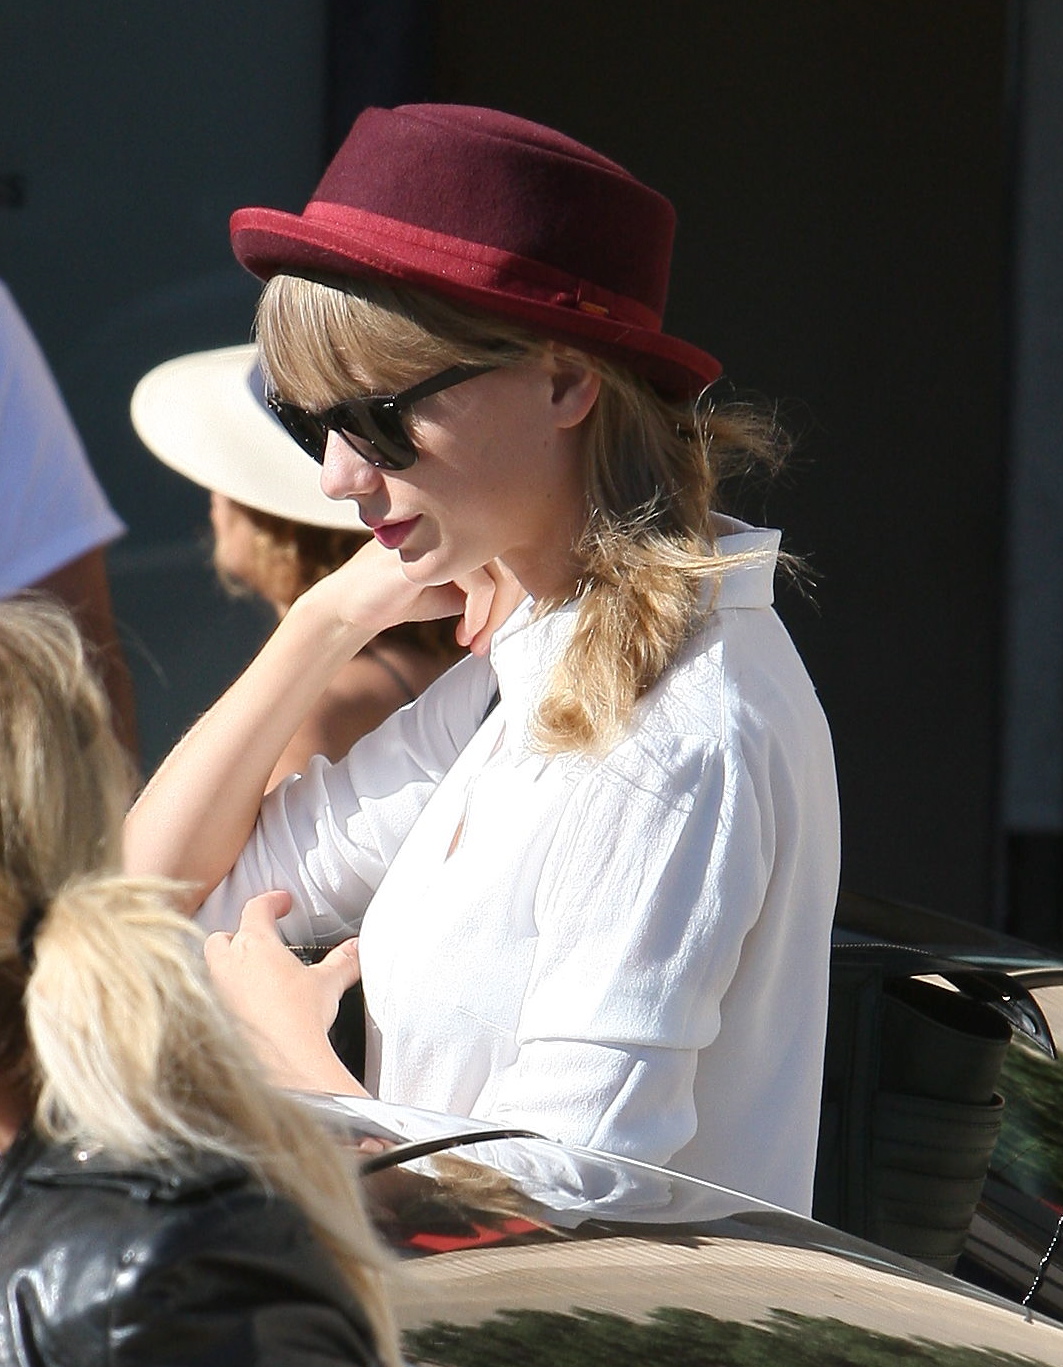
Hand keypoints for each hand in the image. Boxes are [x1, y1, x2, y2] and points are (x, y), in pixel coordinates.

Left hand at [204, 890, 366, 1094]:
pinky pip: (212, 1001)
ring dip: (229, 969)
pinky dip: (226, 1000)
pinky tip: (245, 1011)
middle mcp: (227, 965)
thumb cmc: (298, 1022)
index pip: (257, 908)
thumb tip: (356, 949)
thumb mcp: (327, 984)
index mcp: (255, 945)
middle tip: (260, 943)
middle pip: (222, 937)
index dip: (271, 901)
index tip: (281, 902)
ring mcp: (215, 993)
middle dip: (238, 936)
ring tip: (252, 978)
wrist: (281, 1066)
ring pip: (212, 969)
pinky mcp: (211, 1020)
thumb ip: (343, 961)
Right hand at [310, 537, 527, 656]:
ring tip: (475, 641)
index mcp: (462, 522)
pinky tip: (462, 634)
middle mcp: (455, 520)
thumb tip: (531, 593)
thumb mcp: (456, 590)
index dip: (513, 591)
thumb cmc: (404, 596)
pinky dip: (479, 616)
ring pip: (502, 573)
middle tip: (486, 641)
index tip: (494, 625)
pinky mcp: (433, 552)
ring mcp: (442, 532)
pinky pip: (481, 585)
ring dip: (494, 617)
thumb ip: (491, 584)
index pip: (511, 549)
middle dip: (507, 608)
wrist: (354, 607)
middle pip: (513, 559)